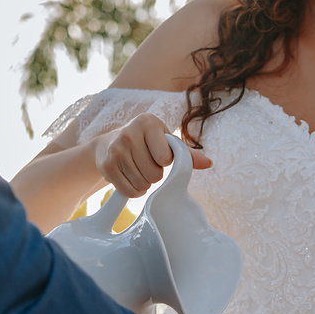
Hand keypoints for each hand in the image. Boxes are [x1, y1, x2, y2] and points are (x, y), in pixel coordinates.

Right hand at [91, 114, 211, 197]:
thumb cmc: (144, 142)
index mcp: (148, 122)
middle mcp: (129, 133)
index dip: (165, 161)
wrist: (107, 144)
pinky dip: (135, 191)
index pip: (166, 157)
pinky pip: (129, 191)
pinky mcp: (106, 166)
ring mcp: (115, 149)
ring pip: (142, 184)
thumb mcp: (164, 141)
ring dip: (145, 184)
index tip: (158, 154)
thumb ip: (186, 153)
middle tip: (147, 164)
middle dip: (155, 174)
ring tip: (139, 170)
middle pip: (154, 174)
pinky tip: (131, 178)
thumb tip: (208, 163)